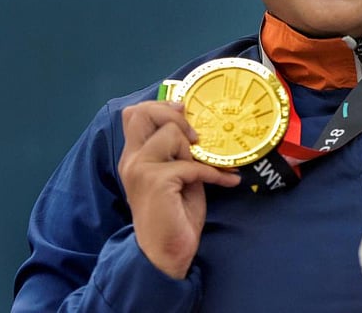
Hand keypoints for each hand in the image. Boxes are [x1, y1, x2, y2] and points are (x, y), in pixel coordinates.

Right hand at [118, 100, 239, 278]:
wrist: (166, 254)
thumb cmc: (174, 215)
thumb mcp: (176, 176)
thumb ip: (177, 153)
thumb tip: (196, 130)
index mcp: (134, 156)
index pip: (135, 114)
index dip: (162, 106)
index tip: (185, 115)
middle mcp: (132, 159)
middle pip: (143, 112)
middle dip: (173, 116)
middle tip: (195, 137)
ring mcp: (141, 168)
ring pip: (171, 133)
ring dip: (195, 150)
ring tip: (206, 169)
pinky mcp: (156, 180)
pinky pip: (192, 164)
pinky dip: (215, 174)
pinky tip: (229, 182)